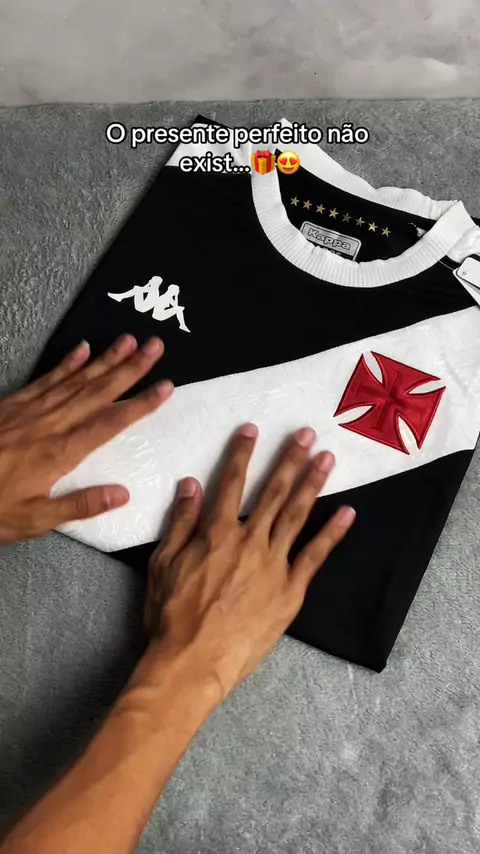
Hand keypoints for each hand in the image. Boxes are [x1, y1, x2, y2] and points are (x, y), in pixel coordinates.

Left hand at [0, 335, 172, 544]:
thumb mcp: (33, 520)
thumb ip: (80, 505)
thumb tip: (122, 493)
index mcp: (59, 453)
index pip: (110, 423)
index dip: (140, 404)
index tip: (165, 387)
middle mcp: (48, 425)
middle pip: (97, 391)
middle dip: (130, 368)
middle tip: (156, 347)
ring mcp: (29, 411)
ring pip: (75, 379)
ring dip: (105, 359)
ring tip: (129, 341)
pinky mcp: (11, 406)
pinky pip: (45, 379)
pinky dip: (66, 364)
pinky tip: (82, 349)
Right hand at [144, 424, 354, 701]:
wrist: (191, 662)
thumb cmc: (171, 617)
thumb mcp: (162, 565)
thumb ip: (180, 522)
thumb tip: (191, 484)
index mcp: (216, 534)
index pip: (230, 483)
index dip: (241, 453)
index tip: (253, 430)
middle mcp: (248, 541)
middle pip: (272, 492)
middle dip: (290, 459)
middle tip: (307, 434)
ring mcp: (273, 565)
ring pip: (296, 515)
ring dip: (312, 483)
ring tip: (327, 459)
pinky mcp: (290, 591)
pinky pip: (315, 556)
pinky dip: (332, 533)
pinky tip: (347, 513)